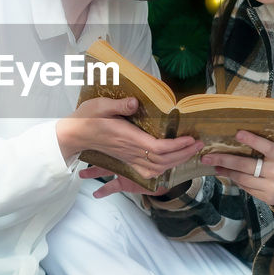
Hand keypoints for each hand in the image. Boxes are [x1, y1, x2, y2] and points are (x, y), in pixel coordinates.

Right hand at [57, 96, 200, 180]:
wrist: (74, 135)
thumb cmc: (87, 118)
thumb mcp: (101, 105)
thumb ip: (119, 105)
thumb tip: (135, 102)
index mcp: (128, 138)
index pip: (158, 147)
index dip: (177, 146)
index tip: (191, 138)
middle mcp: (130, 151)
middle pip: (162, 160)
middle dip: (183, 154)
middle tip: (199, 144)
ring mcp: (128, 158)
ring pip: (157, 168)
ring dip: (176, 162)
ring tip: (189, 151)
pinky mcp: (126, 161)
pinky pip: (147, 172)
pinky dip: (162, 170)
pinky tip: (170, 163)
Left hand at [202, 131, 273, 208]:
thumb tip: (253, 133)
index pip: (266, 147)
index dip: (252, 140)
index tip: (237, 133)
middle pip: (246, 166)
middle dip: (224, 160)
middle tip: (208, 156)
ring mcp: (271, 187)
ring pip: (243, 179)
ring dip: (226, 172)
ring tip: (214, 165)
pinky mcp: (267, 197)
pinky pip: (247, 188)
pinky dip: (236, 180)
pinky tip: (227, 174)